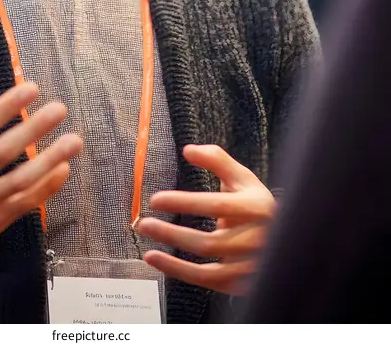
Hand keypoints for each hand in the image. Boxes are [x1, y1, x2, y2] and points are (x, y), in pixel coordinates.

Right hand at [0, 70, 81, 256]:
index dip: (4, 108)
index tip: (31, 88)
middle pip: (0, 154)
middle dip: (32, 130)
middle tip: (59, 108)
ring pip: (18, 182)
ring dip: (48, 161)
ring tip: (74, 140)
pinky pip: (23, 205)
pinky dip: (45, 188)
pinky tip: (64, 168)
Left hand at [137, 144, 274, 295]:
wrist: (289, 239)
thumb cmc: (257, 204)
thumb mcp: (243, 178)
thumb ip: (217, 160)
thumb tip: (188, 150)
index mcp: (256, 208)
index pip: (216, 206)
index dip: (184, 203)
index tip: (156, 200)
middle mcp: (256, 240)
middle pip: (210, 242)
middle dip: (172, 234)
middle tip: (144, 223)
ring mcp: (250, 266)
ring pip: (208, 266)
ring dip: (173, 259)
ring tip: (147, 245)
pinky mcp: (242, 283)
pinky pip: (207, 281)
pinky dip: (180, 272)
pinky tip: (158, 261)